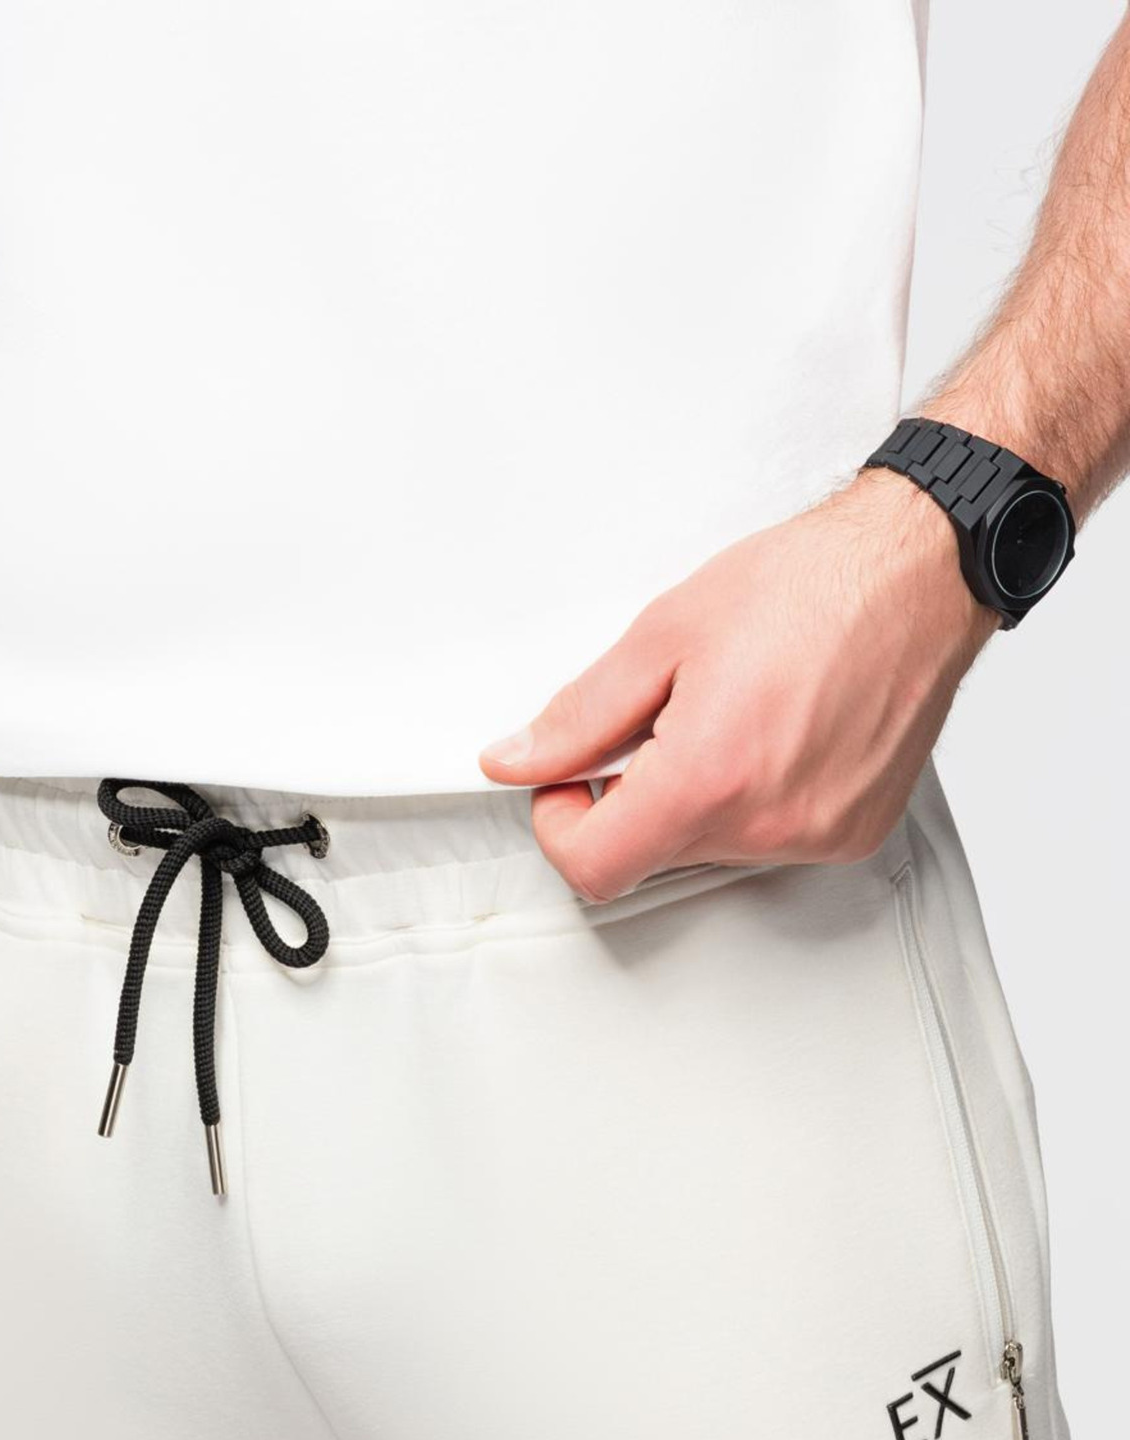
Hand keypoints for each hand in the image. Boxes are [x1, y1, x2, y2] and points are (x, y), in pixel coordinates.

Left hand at [478, 468, 998, 901]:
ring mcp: (817, 837)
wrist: (921, 572)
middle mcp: (769, 823)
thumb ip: (579, 715)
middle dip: (633, 797)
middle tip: (663, 720)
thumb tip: (519, 758)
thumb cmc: (811, 586)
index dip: (562, 826)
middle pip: (650, 855)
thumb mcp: (664, 635)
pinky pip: (770, 839)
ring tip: (733, 713)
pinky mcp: (853, 835)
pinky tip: (776, 734)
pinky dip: (753, 799)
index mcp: (709, 777)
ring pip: (708, 849)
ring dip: (696, 797)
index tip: (566, 783)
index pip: (594, 867)